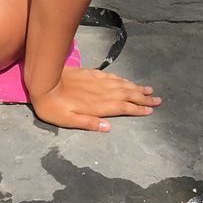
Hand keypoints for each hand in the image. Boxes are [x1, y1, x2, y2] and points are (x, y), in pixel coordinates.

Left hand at [30, 68, 160, 132]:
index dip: (138, 109)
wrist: (44, 81)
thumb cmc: (53, 107)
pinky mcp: (92, 74)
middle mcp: (103, 93)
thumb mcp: (68, 120)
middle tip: (158, 100)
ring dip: (137, 88)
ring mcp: (98, 82)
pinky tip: (127, 81)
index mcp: (99, 105)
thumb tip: (109, 128)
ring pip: (123, 85)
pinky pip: (113, 77)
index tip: (151, 110)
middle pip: (128, 95)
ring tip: (149, 90)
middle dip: (144, 98)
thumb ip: (88, 123)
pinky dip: (123, 80)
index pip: (124, 108)